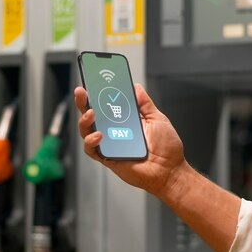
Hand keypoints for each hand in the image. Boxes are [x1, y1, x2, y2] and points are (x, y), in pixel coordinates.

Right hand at [74, 84, 188, 196]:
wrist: (170, 170)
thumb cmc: (166, 148)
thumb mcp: (157, 119)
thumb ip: (145, 104)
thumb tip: (136, 87)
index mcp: (125, 120)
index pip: (107, 103)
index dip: (98, 93)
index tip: (94, 81)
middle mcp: (114, 131)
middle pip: (92, 115)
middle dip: (84, 102)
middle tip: (81, 92)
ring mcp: (110, 144)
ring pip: (87, 131)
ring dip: (85, 121)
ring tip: (92, 113)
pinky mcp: (108, 158)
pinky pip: (92, 150)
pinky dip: (91, 141)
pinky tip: (99, 135)